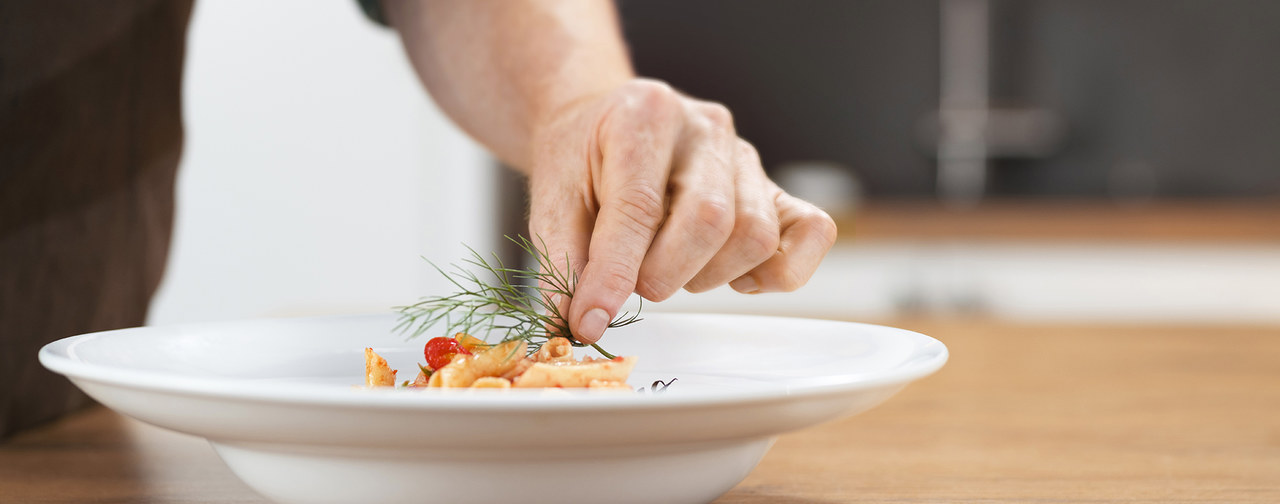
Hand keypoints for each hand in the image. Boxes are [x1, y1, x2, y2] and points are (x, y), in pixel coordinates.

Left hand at [529, 79, 837, 343]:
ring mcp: (746, 156)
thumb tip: (575, 324)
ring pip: (755, 236)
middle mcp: (706, 128)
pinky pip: (811, 233)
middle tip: (635, 282)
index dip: (614, 275)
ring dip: (707, 276)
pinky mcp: (774, 187)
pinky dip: (777, 271)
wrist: (604, 124)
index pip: (639, 208)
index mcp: (645, 115)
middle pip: (711, 222)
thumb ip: (562, 258)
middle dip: (664, 275)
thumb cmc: (581, 158)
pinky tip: (730, 272)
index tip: (591, 320)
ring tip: (670, 267)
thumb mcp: (551, 196)